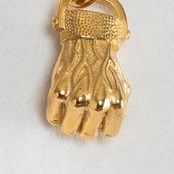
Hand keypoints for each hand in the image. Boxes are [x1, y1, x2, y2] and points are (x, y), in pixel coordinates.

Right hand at [46, 0, 130, 137]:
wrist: (88, 38)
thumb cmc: (104, 62)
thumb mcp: (121, 86)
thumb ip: (117, 108)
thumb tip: (108, 125)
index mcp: (115, 105)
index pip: (107, 133)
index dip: (100, 125)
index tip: (96, 118)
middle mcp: (97, 105)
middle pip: (86, 134)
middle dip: (84, 124)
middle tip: (81, 113)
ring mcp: (77, 100)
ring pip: (68, 130)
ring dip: (68, 122)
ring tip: (68, 109)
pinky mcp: (58, 93)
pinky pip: (52, 117)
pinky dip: (54, 112)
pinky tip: (60, 100)